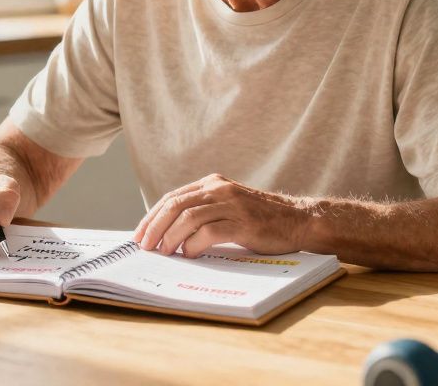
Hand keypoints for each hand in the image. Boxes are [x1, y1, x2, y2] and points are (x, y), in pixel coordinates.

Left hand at [133, 174, 313, 257]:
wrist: (297, 221)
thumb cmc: (261, 220)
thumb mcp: (228, 206)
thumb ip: (204, 211)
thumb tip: (168, 234)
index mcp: (212, 183)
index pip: (172, 197)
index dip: (152, 216)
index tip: (140, 235)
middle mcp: (219, 189)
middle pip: (175, 205)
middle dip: (154, 227)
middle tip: (145, 246)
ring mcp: (231, 204)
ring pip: (188, 217)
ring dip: (170, 237)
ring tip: (164, 253)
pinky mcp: (243, 222)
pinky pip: (209, 231)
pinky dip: (194, 244)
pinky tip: (190, 254)